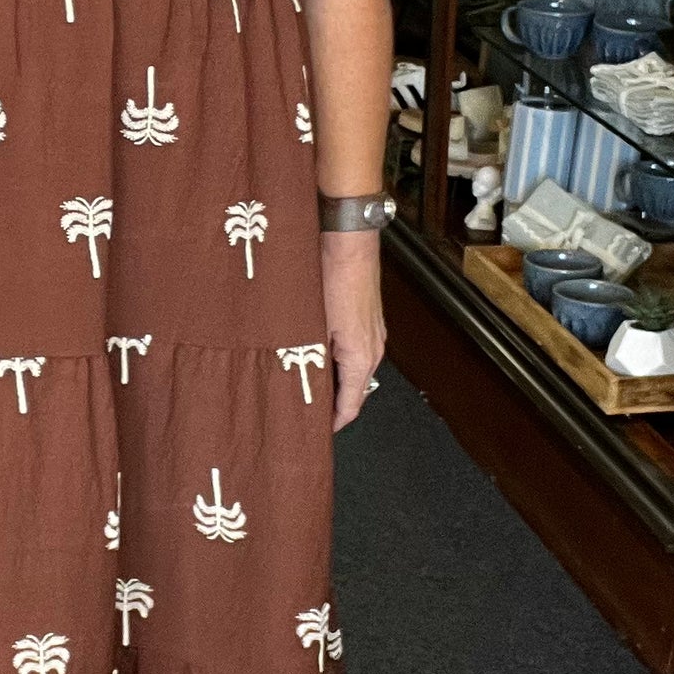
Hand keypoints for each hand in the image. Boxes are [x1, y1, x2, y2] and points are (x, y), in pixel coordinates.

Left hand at [321, 231, 385, 430]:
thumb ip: (310, 360)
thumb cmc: (333, 277)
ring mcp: (373, 333)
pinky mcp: (367, 319)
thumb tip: (299, 386)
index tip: (315, 433)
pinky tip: (316, 354)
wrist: (347, 241)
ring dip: (333, 381)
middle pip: (354, 391)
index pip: (350, 406)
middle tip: (304, 411)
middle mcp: (373, 348)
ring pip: (353, 370)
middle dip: (331, 405)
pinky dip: (338, 360)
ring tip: (305, 384)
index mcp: (361, 357)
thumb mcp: (313, 326)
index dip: (332, 424)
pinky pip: (354, 351)